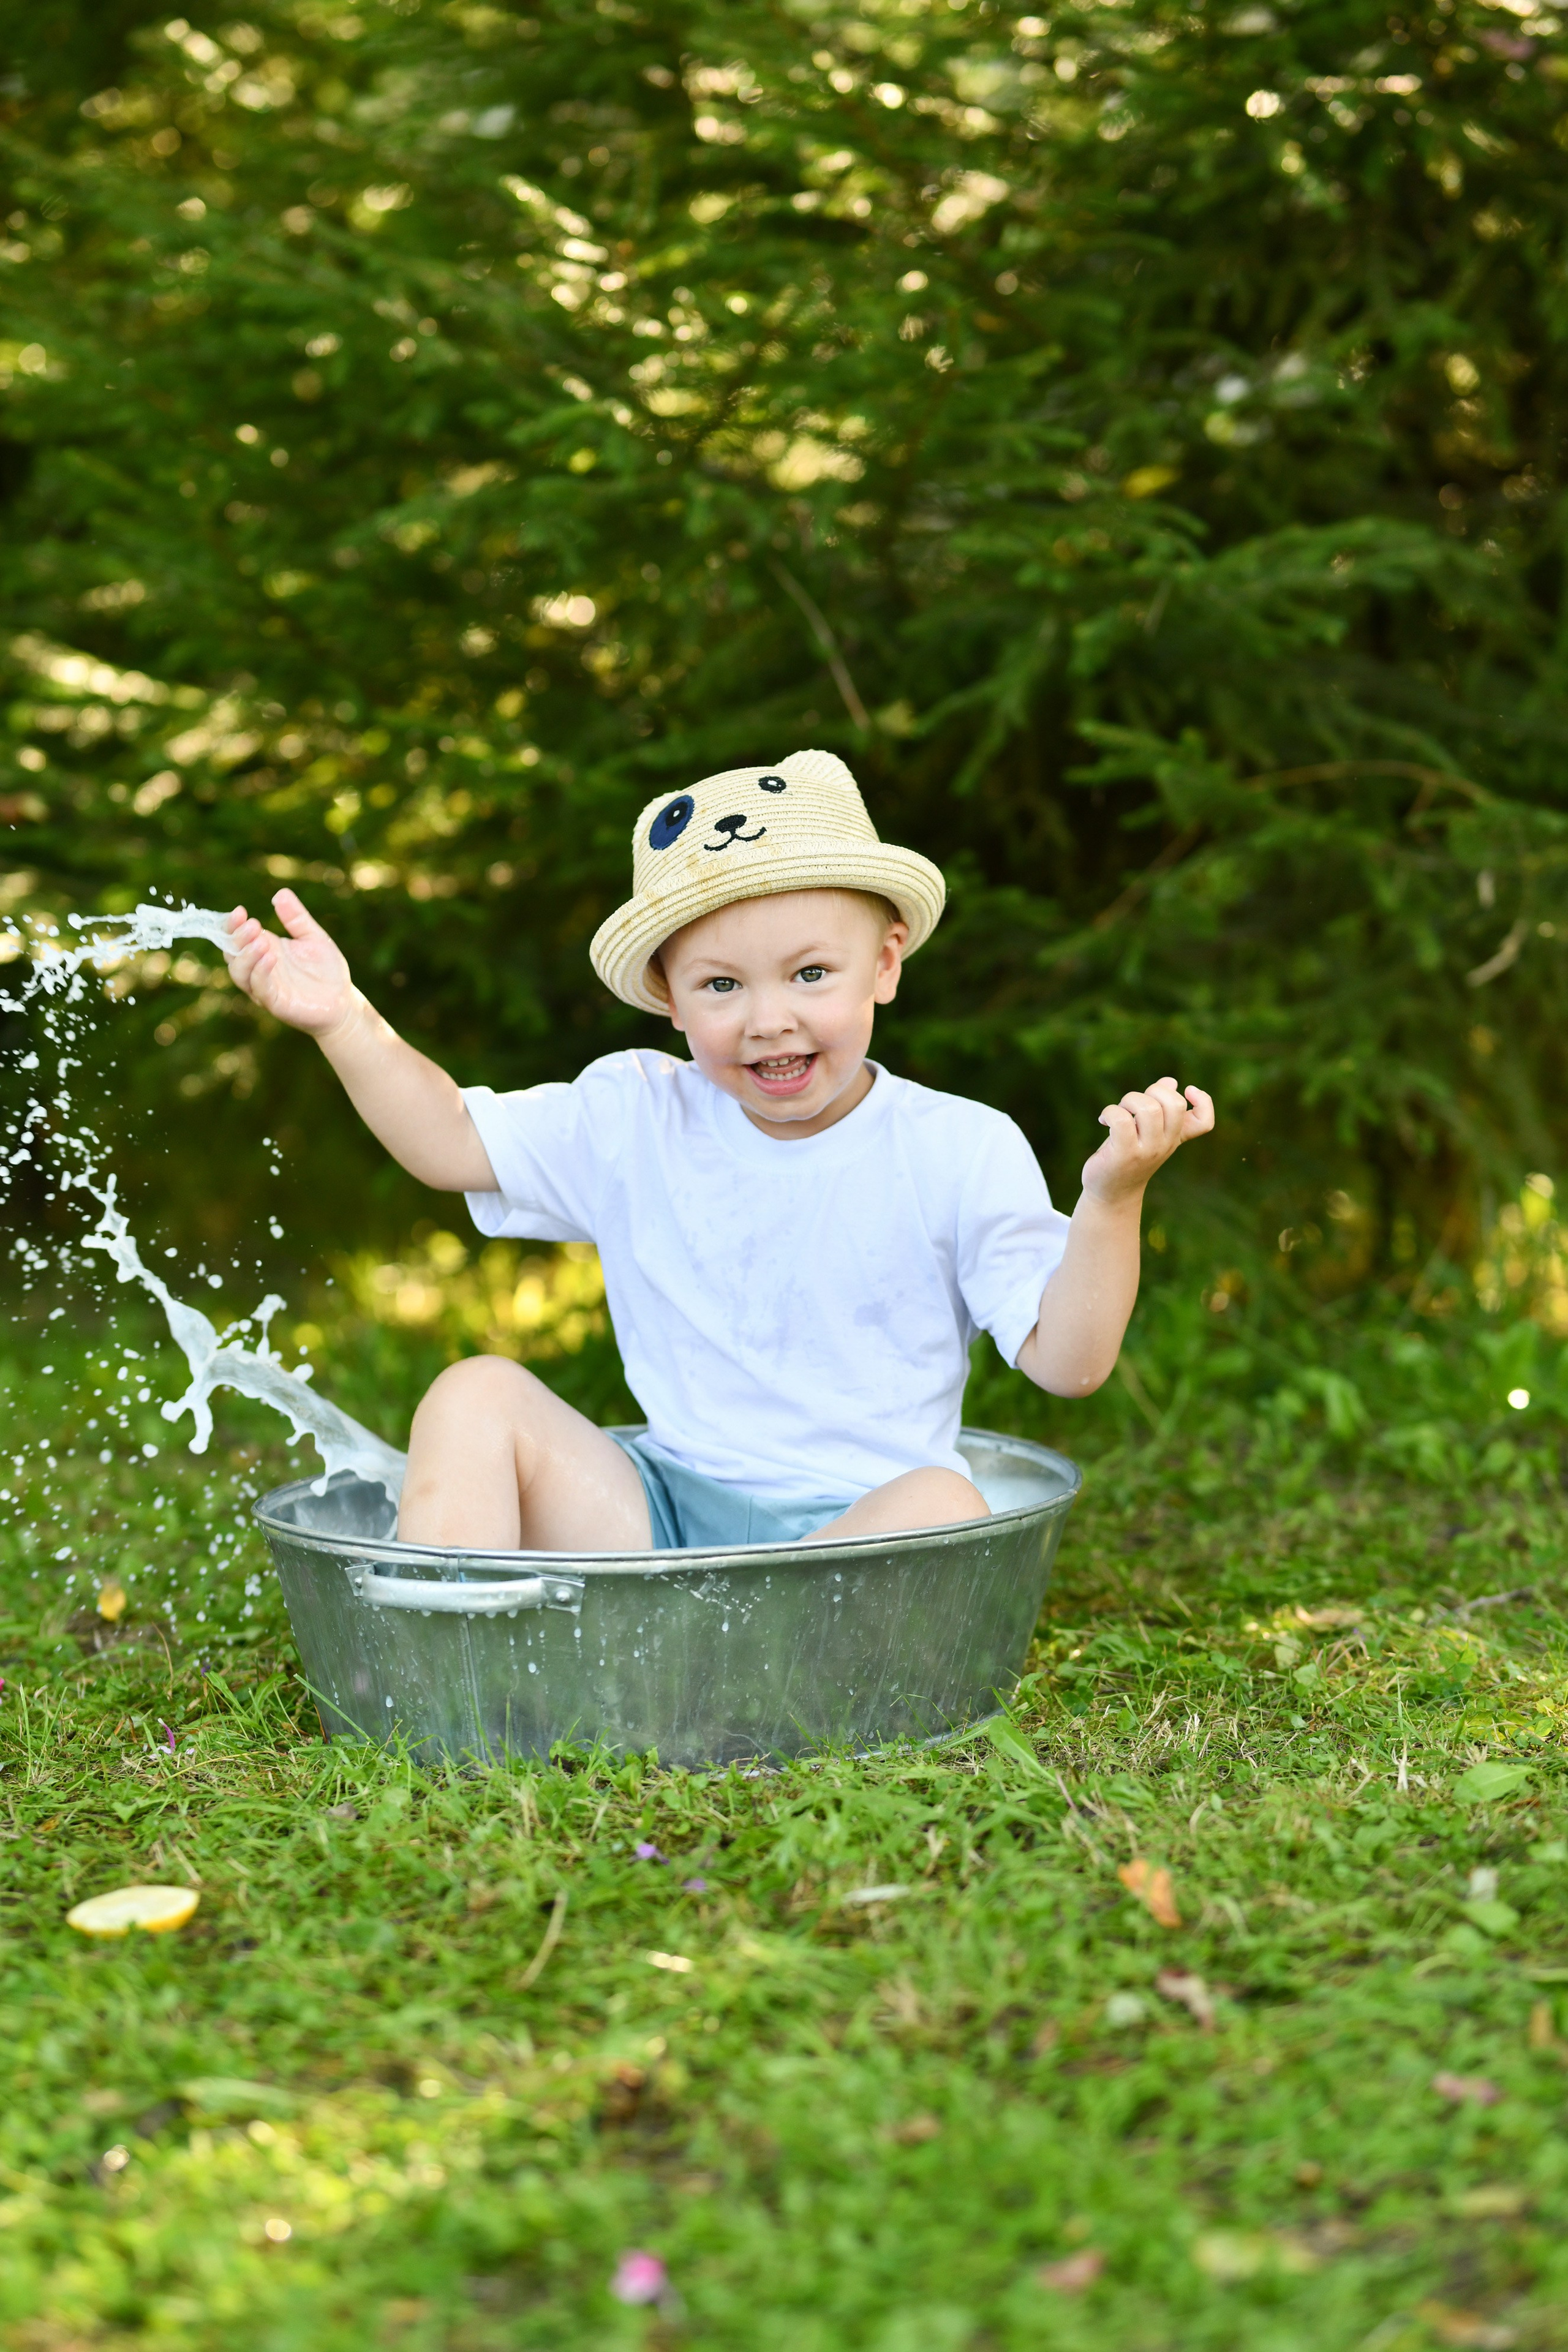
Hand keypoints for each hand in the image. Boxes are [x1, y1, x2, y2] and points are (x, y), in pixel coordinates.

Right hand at [223, 888, 356, 1038]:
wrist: (343, 1002)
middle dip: (237, 938)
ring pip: (240, 973)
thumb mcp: (313, 937)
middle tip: (253, 924)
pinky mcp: (275, 1002)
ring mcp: (264, 986)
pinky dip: (261, 973)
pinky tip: (270, 957)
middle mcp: (259, 968)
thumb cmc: (327, 971)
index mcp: (264, 949)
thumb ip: (296, 918)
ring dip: (246, 956)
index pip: (236, 936)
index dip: (232, 924)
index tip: (240, 911)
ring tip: (261, 941)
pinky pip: (260, 988)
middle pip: (232, 953)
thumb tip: (280, 893)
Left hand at [1081, 1075, 1213, 1205]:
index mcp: (1174, 1137)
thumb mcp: (1147, 1130)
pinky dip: (1110, 1111)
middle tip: (1136, 1104)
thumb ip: (1159, 1106)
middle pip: (1174, 1104)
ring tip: (1118, 1111)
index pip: (1205, 1122)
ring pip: (1148, 1108)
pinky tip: (1104, 1120)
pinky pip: (1120, 1119)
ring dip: (1129, 1100)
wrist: (1111, 1192)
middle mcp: (1165, 1144)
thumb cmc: (1127, 1154)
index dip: (1204, 1101)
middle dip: (1153, 1090)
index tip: (1188, 1091)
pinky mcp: (1124, 1153)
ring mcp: (1146, 1150)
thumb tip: (1170, 1082)